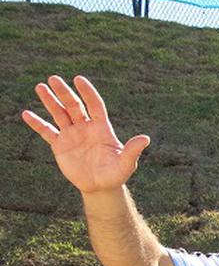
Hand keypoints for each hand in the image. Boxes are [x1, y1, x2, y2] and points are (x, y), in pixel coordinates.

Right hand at [22, 76, 150, 193]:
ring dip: (50, 101)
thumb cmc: (116, 174)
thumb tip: (145, 139)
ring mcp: (72, 135)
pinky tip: (26, 114)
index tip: (79, 79)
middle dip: (64, 92)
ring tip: (40, 87)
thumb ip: (133, 150)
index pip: (94, 105)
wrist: (100, 187)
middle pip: (74, 106)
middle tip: (54, 78)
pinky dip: (37, 123)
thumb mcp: (126, 164)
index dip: (87, 92)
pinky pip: (47, 131)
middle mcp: (85, 127)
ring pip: (59, 114)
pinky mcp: (60, 145)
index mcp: (101, 128)